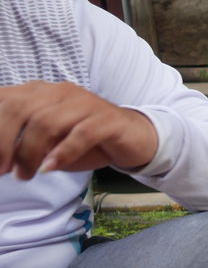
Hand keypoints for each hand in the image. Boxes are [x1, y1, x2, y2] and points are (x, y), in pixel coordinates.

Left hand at [0, 81, 157, 178]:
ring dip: (30, 152)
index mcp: (40, 92)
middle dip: (4, 142)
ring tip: (25, 175)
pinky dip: (62, 153)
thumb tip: (1, 159)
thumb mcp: (49, 142)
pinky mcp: (107, 120)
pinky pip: (81, 134)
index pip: (5, 101)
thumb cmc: (87, 141)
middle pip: (20, 109)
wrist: (135, 138)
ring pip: (46, 122)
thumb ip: (23, 144)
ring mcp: (85, 104)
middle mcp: (60, 92)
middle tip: (2, 171)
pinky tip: (50, 169)